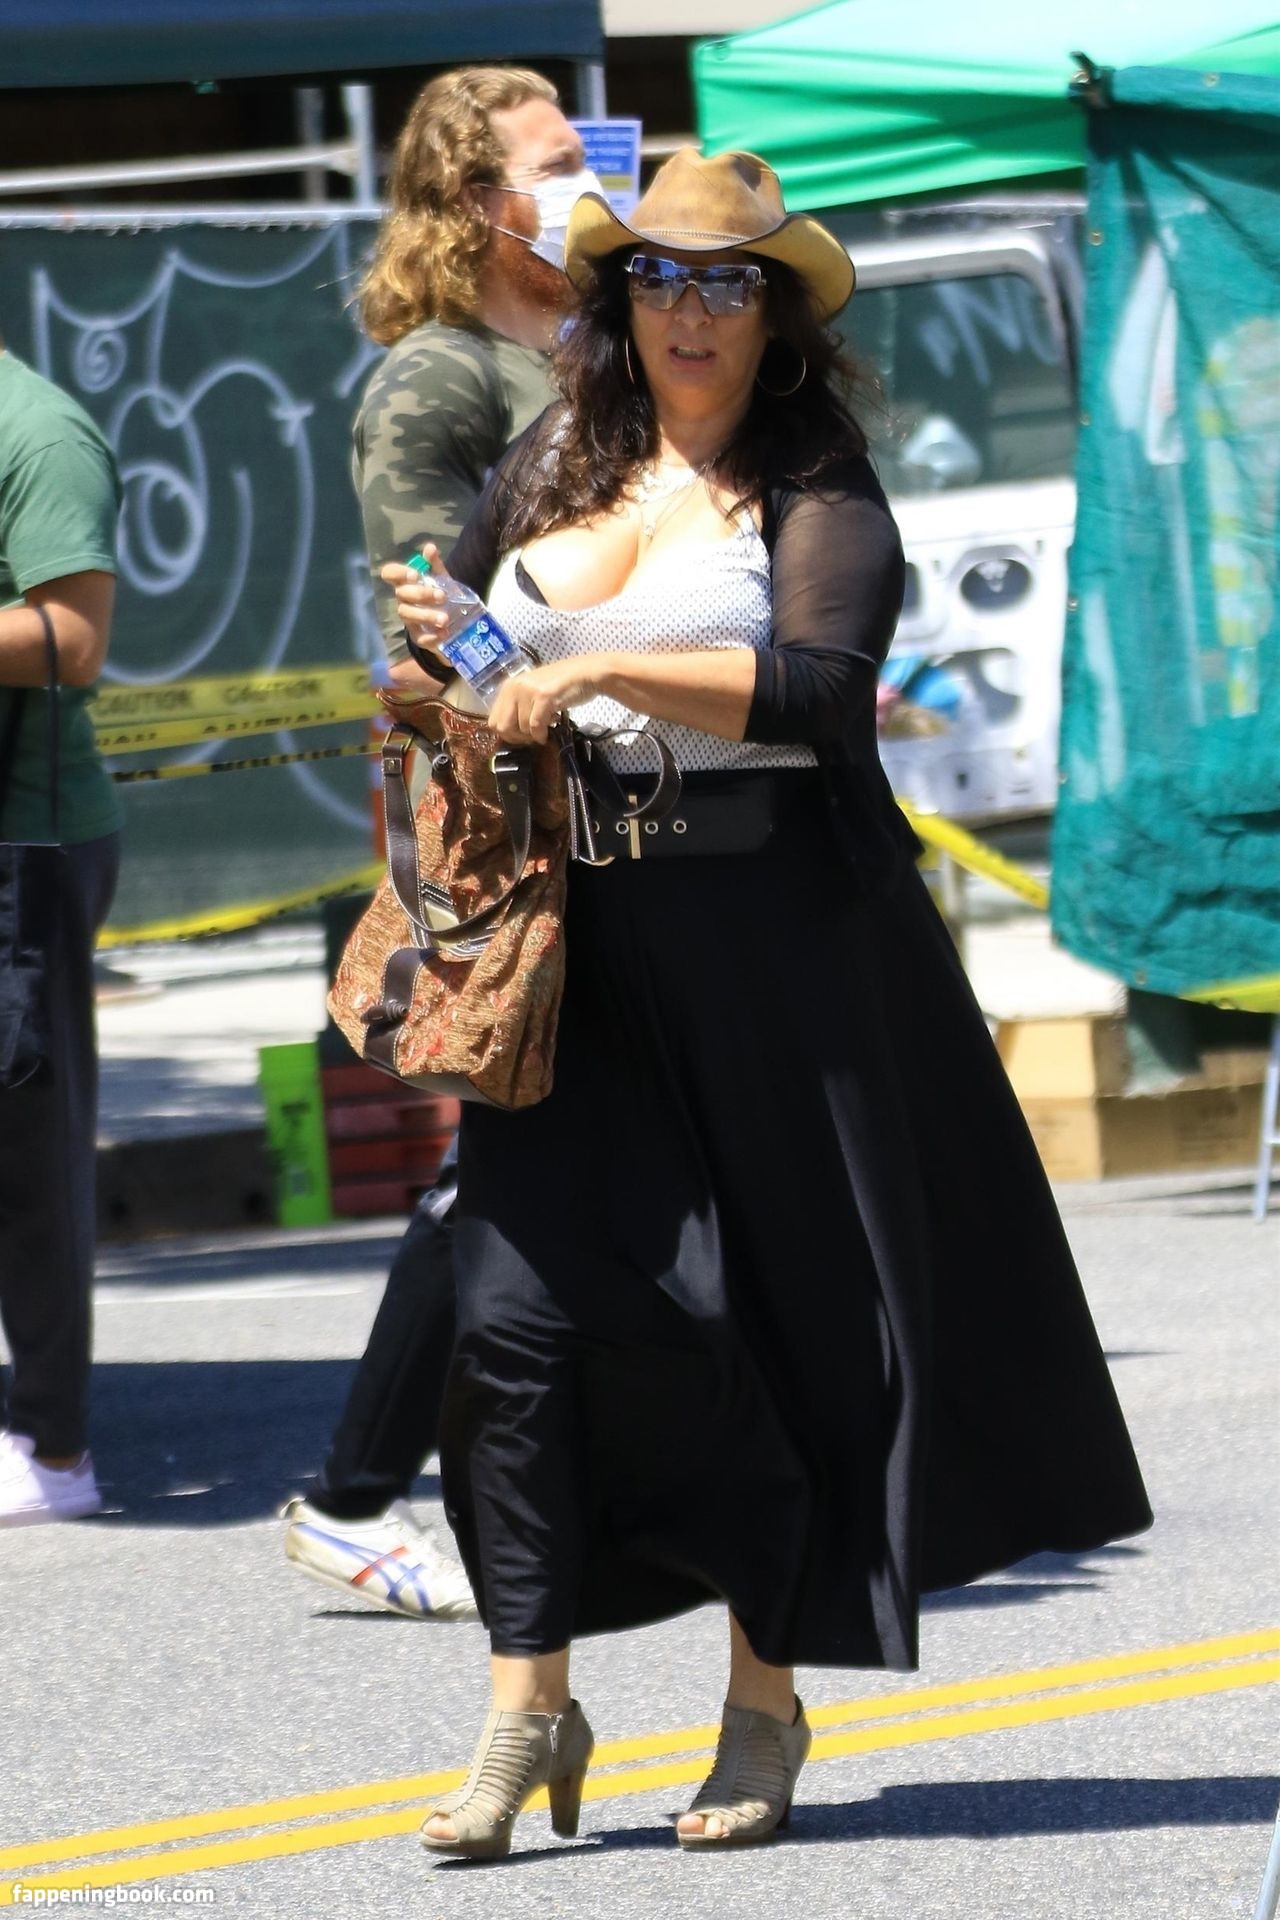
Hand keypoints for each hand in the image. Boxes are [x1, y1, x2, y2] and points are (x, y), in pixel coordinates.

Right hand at [381, 542, 450, 665]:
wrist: (453, 621)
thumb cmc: (440, 595)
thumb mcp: (441, 579)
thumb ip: (435, 565)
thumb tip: (430, 547)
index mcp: (407, 583)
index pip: (390, 573)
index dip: (398, 573)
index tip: (415, 575)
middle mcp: (404, 600)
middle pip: (401, 594)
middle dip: (421, 594)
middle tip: (442, 596)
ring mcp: (409, 619)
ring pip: (408, 615)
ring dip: (426, 615)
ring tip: (445, 618)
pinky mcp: (418, 636)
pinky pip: (419, 638)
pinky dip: (431, 637)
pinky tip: (444, 633)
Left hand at [488, 655, 611, 744]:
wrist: (584, 674)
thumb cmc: (560, 686)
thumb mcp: (531, 693)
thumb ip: (518, 708)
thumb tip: (508, 733)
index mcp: (508, 687)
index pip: (493, 721)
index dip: (507, 734)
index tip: (523, 735)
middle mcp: (514, 687)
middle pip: (503, 728)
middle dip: (518, 738)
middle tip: (533, 736)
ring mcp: (528, 691)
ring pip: (522, 728)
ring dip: (534, 735)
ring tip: (547, 725)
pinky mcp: (543, 696)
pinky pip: (536, 726)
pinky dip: (542, 735)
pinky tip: (549, 732)